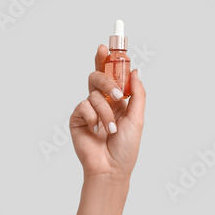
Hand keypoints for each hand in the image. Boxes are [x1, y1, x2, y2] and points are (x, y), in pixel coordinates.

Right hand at [69, 45, 145, 180]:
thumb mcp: (137, 118)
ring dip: (105, 111)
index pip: (110, 74)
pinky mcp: (77, 118)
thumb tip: (135, 70)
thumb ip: (136, 93)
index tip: (106, 46)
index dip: (106, 59)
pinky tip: (96, 131)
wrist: (111, 168)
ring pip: (93, 92)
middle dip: (106, 79)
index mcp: (117, 100)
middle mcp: (101, 101)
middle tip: (117, 94)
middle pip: (97, 76)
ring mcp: (88, 110)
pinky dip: (93, 117)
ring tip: (111, 128)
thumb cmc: (126, 147)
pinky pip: (84, 106)